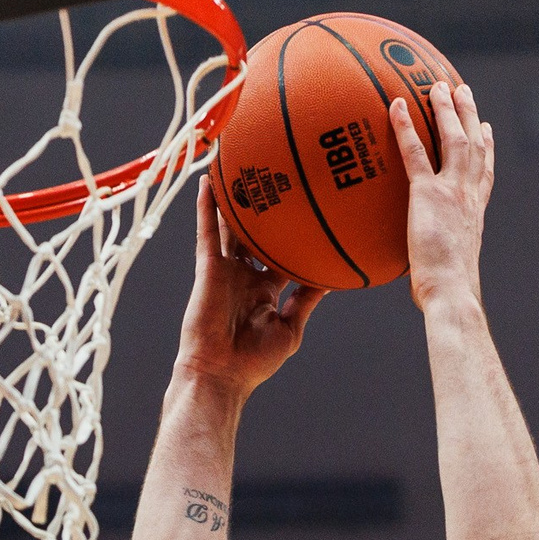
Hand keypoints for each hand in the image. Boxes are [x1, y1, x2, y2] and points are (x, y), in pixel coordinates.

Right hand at [172, 176, 327, 397]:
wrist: (221, 375)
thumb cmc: (255, 361)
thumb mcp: (291, 327)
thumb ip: (306, 300)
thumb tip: (331, 280)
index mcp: (264, 289)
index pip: (281, 253)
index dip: (292, 233)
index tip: (310, 210)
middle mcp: (245, 274)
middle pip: (255, 234)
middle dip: (263, 208)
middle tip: (277, 175)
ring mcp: (225, 270)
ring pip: (229, 226)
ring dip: (231, 198)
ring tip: (238, 164)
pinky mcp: (208, 269)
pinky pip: (207, 233)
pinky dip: (206, 207)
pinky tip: (208, 181)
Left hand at [392, 83, 494, 313]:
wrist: (451, 292)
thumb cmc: (446, 293)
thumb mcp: (444, 270)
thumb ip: (433, 259)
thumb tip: (417, 275)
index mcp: (475, 212)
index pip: (484, 174)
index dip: (486, 149)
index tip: (486, 130)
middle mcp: (469, 195)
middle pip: (473, 145)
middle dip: (469, 115)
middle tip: (464, 90)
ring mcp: (452, 190)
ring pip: (453, 138)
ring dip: (446, 108)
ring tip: (438, 85)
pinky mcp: (429, 194)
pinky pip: (415, 152)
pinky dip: (406, 125)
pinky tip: (396, 104)